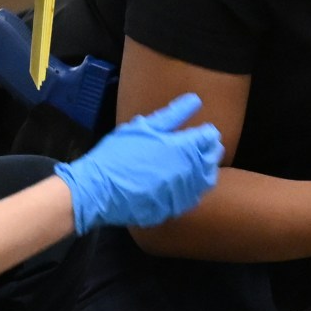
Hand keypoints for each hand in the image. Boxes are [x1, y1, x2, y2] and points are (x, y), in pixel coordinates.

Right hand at [53, 94, 224, 233]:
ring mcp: (181, 193)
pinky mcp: (173, 209)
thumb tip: (196, 100)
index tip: (201, 132)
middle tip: (200, 147)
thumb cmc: (118, 153)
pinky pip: (192, 199)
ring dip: (204, 171)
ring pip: (206, 181)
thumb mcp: (142, 128)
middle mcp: (188, 171)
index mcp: (182, 147)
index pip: (209, 137)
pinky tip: (183, 185)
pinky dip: (192, 190)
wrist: (98, 190)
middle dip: (209, 151)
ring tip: (194, 165)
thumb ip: (172, 115)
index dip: (207, 133)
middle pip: (212, 159)